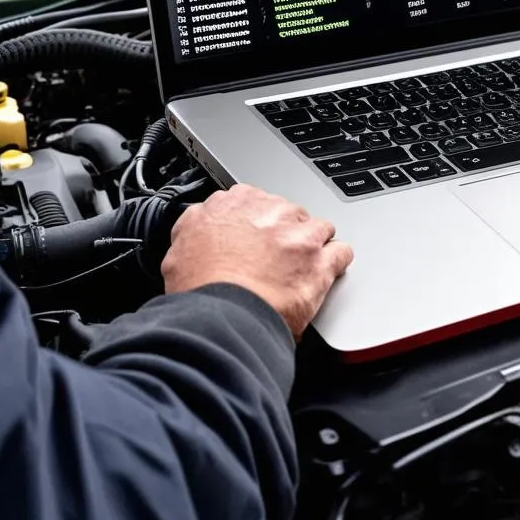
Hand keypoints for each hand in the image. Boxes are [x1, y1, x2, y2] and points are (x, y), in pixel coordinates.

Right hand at [161, 184, 353, 338]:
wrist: (221, 319)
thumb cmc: (200, 290)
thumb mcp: (178, 250)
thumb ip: (195, 228)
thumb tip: (200, 225)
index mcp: (234, 204)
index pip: (252, 200)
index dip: (255, 221)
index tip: (254, 235)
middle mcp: (270, 212)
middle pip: (287, 213)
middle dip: (284, 232)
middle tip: (273, 258)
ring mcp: (299, 234)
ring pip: (318, 227)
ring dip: (312, 244)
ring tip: (301, 266)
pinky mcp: (321, 260)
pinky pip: (341, 252)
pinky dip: (337, 262)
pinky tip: (329, 272)